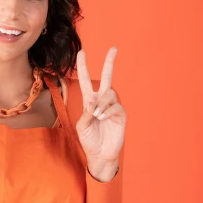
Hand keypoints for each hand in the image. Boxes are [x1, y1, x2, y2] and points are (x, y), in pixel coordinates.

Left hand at [74, 47, 126, 165]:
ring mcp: (112, 107)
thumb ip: (86, 114)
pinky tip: (103, 117)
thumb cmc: (89, 140)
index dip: (84, 66)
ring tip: (97, 115)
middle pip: (107, 77)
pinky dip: (108, 110)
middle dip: (109, 62)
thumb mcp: (82, 127)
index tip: (82, 52)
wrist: (100, 154)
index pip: (86, 81)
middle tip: (113, 48)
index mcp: (89, 101)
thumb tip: (93, 104)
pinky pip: (115, 106)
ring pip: (110, 94)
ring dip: (102, 103)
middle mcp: (101, 101)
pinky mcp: (121, 115)